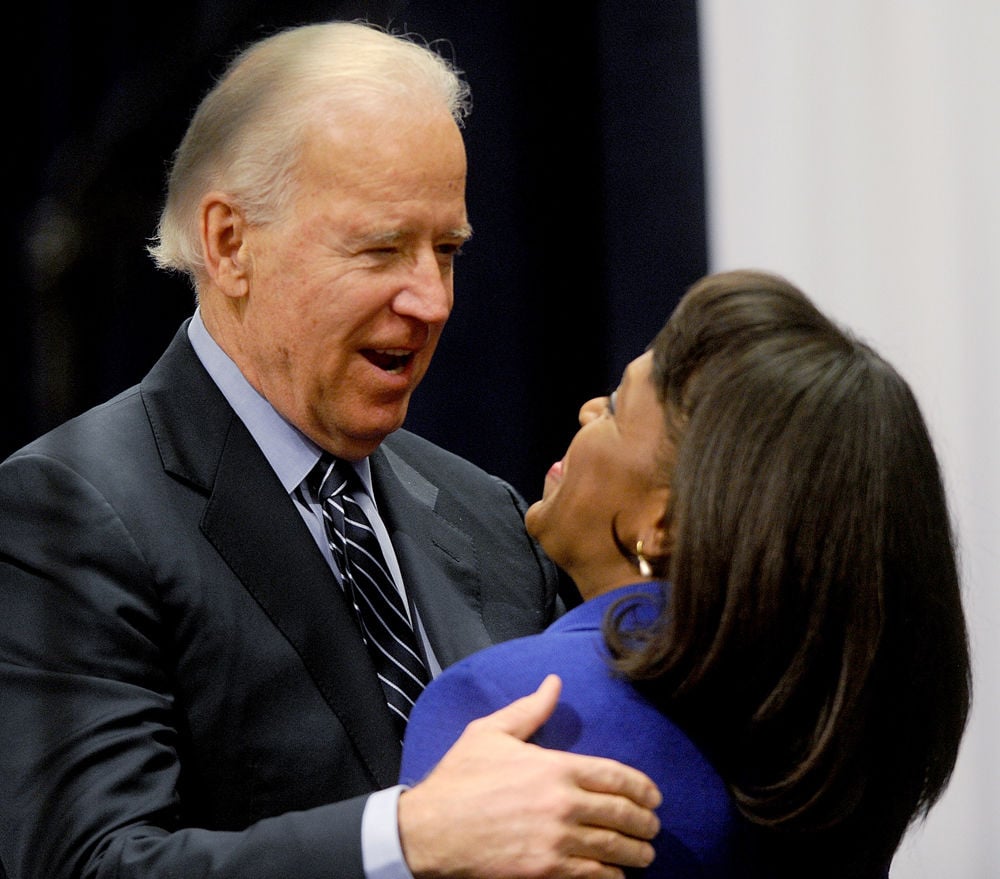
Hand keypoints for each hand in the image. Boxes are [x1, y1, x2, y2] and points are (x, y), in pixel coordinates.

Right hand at [398, 674, 660, 878]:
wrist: (431, 829)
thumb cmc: (460, 778)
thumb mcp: (491, 732)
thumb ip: (530, 709)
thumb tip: (554, 683)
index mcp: (554, 767)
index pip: (615, 777)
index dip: (642, 789)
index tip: (653, 797)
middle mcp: (562, 804)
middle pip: (621, 814)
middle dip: (645, 823)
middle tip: (653, 828)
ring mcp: (556, 840)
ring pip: (612, 849)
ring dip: (636, 853)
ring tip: (646, 856)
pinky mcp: (545, 870)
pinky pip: (591, 876)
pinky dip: (610, 878)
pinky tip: (617, 877)